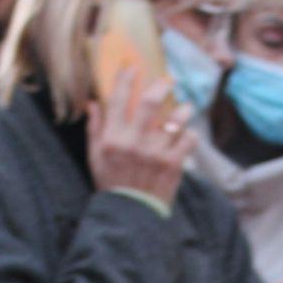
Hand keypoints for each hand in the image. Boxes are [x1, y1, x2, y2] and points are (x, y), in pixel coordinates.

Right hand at [87, 69, 194, 207]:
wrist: (131, 215)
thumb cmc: (111, 183)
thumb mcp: (95, 157)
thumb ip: (95, 129)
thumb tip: (93, 103)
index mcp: (113, 139)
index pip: (119, 100)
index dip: (127, 79)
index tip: (133, 67)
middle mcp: (134, 143)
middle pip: (151, 103)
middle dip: (161, 86)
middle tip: (167, 80)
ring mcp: (156, 154)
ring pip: (175, 120)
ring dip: (182, 109)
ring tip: (185, 107)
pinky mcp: (174, 165)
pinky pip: (188, 140)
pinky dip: (190, 135)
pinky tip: (187, 134)